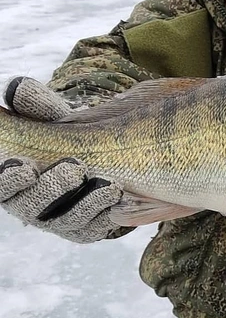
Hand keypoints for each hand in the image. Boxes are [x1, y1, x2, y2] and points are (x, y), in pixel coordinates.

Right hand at [0, 77, 122, 242]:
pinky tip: (123, 197)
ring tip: (109, 184)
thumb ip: (37, 107)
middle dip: (54, 188)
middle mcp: (32, 206)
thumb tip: (17, 89)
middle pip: (34, 207)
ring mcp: (61, 221)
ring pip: (70, 220)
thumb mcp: (54, 121)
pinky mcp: (89, 229)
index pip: (1, 187)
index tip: (24, 166)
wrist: (107, 159)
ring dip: (89, 202)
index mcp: (13, 181)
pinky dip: (110, 213)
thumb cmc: (70, 138)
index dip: (9, 181)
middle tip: (75, 168)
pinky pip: (98, 227)